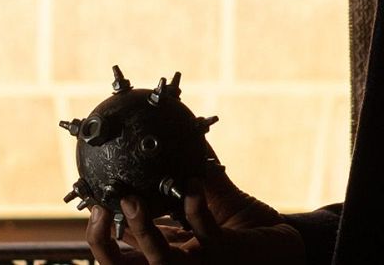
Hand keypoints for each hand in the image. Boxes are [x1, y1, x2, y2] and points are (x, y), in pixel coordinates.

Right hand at [85, 164, 303, 264]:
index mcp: (170, 255)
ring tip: (132, 199)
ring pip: (159, 260)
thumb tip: (174, 130)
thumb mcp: (213, 201)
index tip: (93, 203)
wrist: (290, 246)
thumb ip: (191, 174)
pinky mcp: (227, 256)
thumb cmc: (250, 230)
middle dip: (103, 243)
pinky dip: (195, 208)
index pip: (120, 254)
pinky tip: (193, 186)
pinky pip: (205, 235)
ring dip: (142, 229)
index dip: (98, 235)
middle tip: (101, 207)